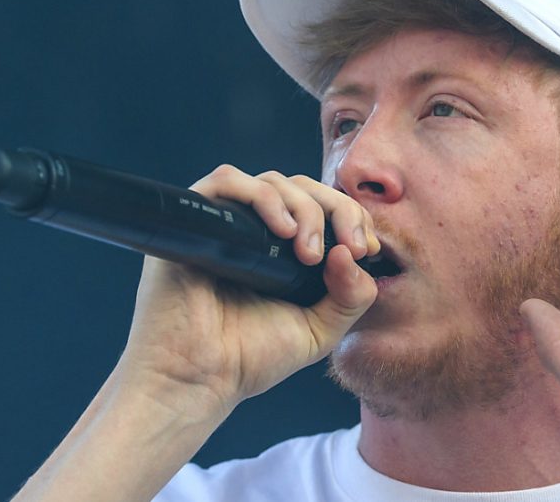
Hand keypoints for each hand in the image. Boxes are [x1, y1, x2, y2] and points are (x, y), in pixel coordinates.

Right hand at [120, 165, 379, 416]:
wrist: (197, 379)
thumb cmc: (249, 358)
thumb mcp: (319, 330)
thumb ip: (351, 296)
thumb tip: (351, 252)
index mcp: (283, 249)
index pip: (323, 207)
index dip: (352, 217)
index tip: (365, 249)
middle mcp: (254, 229)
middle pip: (303, 188)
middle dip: (338, 211)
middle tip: (349, 248)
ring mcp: (225, 223)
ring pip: (273, 182)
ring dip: (305, 208)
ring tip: (310, 254)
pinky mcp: (195, 219)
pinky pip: (228, 181)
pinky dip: (263, 197)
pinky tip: (284, 231)